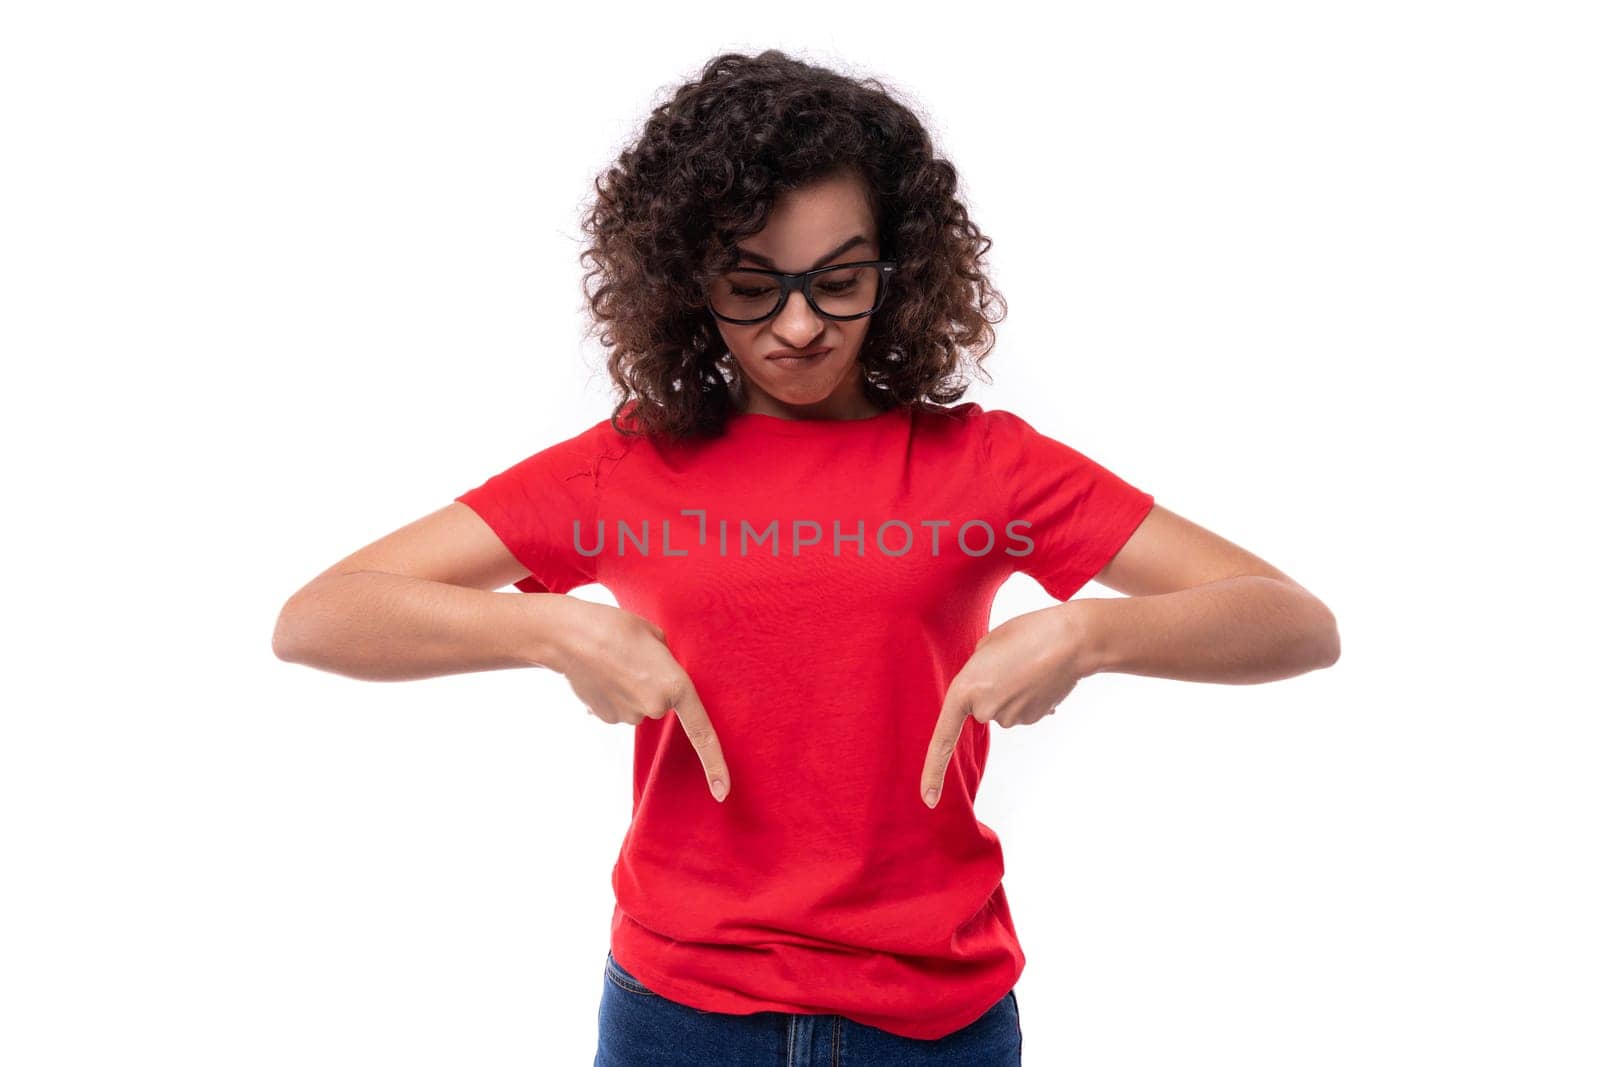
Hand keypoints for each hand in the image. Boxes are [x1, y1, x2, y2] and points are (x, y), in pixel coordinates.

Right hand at [544, 598, 730, 802]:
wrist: (570, 637)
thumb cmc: (617, 628)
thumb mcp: (656, 637)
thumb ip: (667, 663)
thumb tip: (656, 680)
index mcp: (676, 686)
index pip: (702, 732)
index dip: (714, 763)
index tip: (722, 792)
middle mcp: (655, 707)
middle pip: (661, 704)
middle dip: (652, 684)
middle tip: (634, 658)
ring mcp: (629, 716)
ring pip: (638, 706)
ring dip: (630, 688)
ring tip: (614, 663)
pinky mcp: (606, 718)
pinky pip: (620, 708)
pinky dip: (613, 694)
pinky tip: (601, 675)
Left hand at [919, 604, 1090, 808]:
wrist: (1073, 640)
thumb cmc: (1027, 633)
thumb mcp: (987, 646)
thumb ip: (977, 673)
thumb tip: (992, 698)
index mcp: (965, 690)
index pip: (943, 739)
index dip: (933, 771)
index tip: (928, 800)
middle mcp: (985, 711)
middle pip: (981, 709)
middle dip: (992, 688)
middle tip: (1010, 660)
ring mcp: (1012, 718)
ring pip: (1005, 709)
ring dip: (1014, 689)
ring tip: (1029, 663)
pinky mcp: (1034, 719)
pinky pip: (1023, 709)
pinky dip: (1030, 694)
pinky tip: (1042, 675)